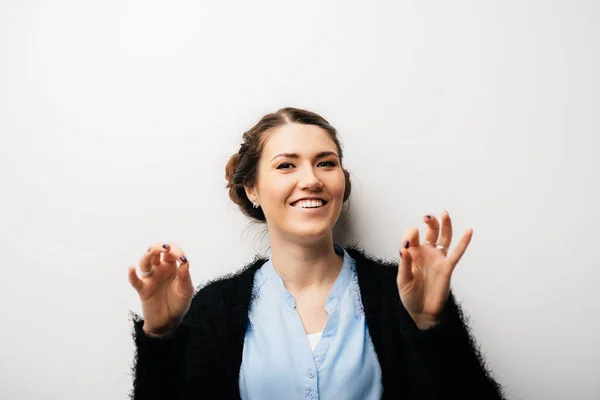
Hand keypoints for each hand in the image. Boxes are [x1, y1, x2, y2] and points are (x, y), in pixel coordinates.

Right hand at [128, 243, 193, 336]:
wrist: (168, 322)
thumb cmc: (179, 304)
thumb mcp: (186, 291)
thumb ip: (185, 277)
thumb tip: (185, 262)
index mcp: (172, 267)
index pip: (172, 253)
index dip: (177, 252)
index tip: (182, 258)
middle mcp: (160, 269)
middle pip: (157, 252)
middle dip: (160, 247)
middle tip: (166, 248)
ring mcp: (150, 278)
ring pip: (145, 262)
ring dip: (148, 256)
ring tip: (152, 251)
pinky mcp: (143, 289)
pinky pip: (135, 280)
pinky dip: (132, 274)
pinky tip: (131, 268)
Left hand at [397, 211, 472, 329]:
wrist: (422, 313)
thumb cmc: (410, 296)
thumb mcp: (403, 280)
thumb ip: (404, 264)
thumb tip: (403, 248)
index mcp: (413, 254)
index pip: (412, 237)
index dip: (410, 236)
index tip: (408, 241)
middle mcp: (426, 253)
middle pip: (431, 232)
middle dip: (430, 222)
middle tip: (427, 216)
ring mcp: (438, 259)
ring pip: (444, 238)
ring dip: (445, 226)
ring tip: (444, 214)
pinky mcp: (447, 268)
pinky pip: (457, 253)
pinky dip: (464, 242)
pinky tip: (469, 231)